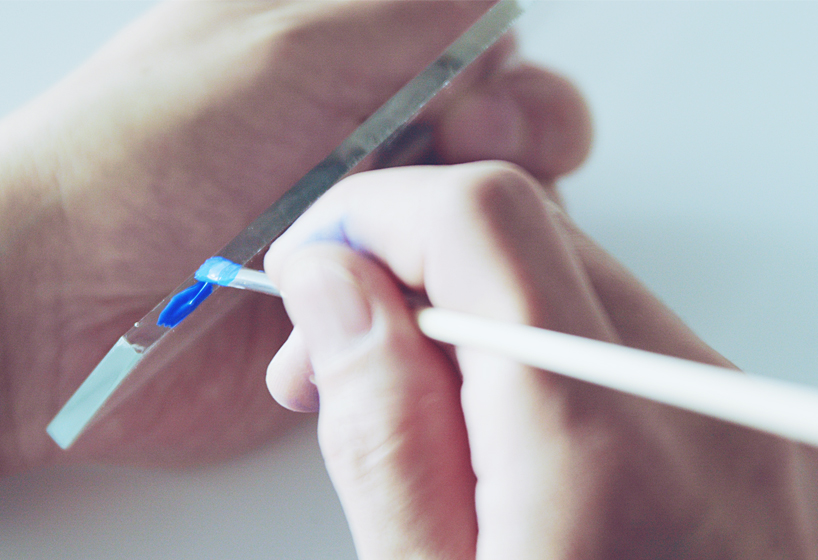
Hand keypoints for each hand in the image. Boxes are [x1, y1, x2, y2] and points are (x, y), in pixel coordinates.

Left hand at [0, 1, 590, 473]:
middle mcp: (370, 140)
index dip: (507, 83)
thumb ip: (404, 16)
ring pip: (482, 228)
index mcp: (353, 59)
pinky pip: (441, 304)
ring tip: (397, 261)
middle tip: (463, 171)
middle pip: (506, 138)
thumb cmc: (143, 164)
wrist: (60, 309)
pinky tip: (381, 312)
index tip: (480, 115)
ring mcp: (370, 226)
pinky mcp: (361, 303)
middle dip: (513, 159)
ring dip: (460, 245)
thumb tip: (497, 4)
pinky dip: (430, 309)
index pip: (483, 51)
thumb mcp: (283, 50)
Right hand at [264, 163, 817, 558]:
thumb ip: (377, 421)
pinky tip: (483, 420)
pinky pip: (608, 334)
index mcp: (605, 451)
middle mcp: (701, 410)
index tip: (316, 260)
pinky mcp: (743, 433)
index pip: (486, 220)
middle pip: (530, 233)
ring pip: (567, 276)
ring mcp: (737, 419)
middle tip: (336, 345)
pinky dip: (526, 346)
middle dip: (409, 260)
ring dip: (466, 304)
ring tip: (406, 398)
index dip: (378, 213)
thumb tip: (334, 283)